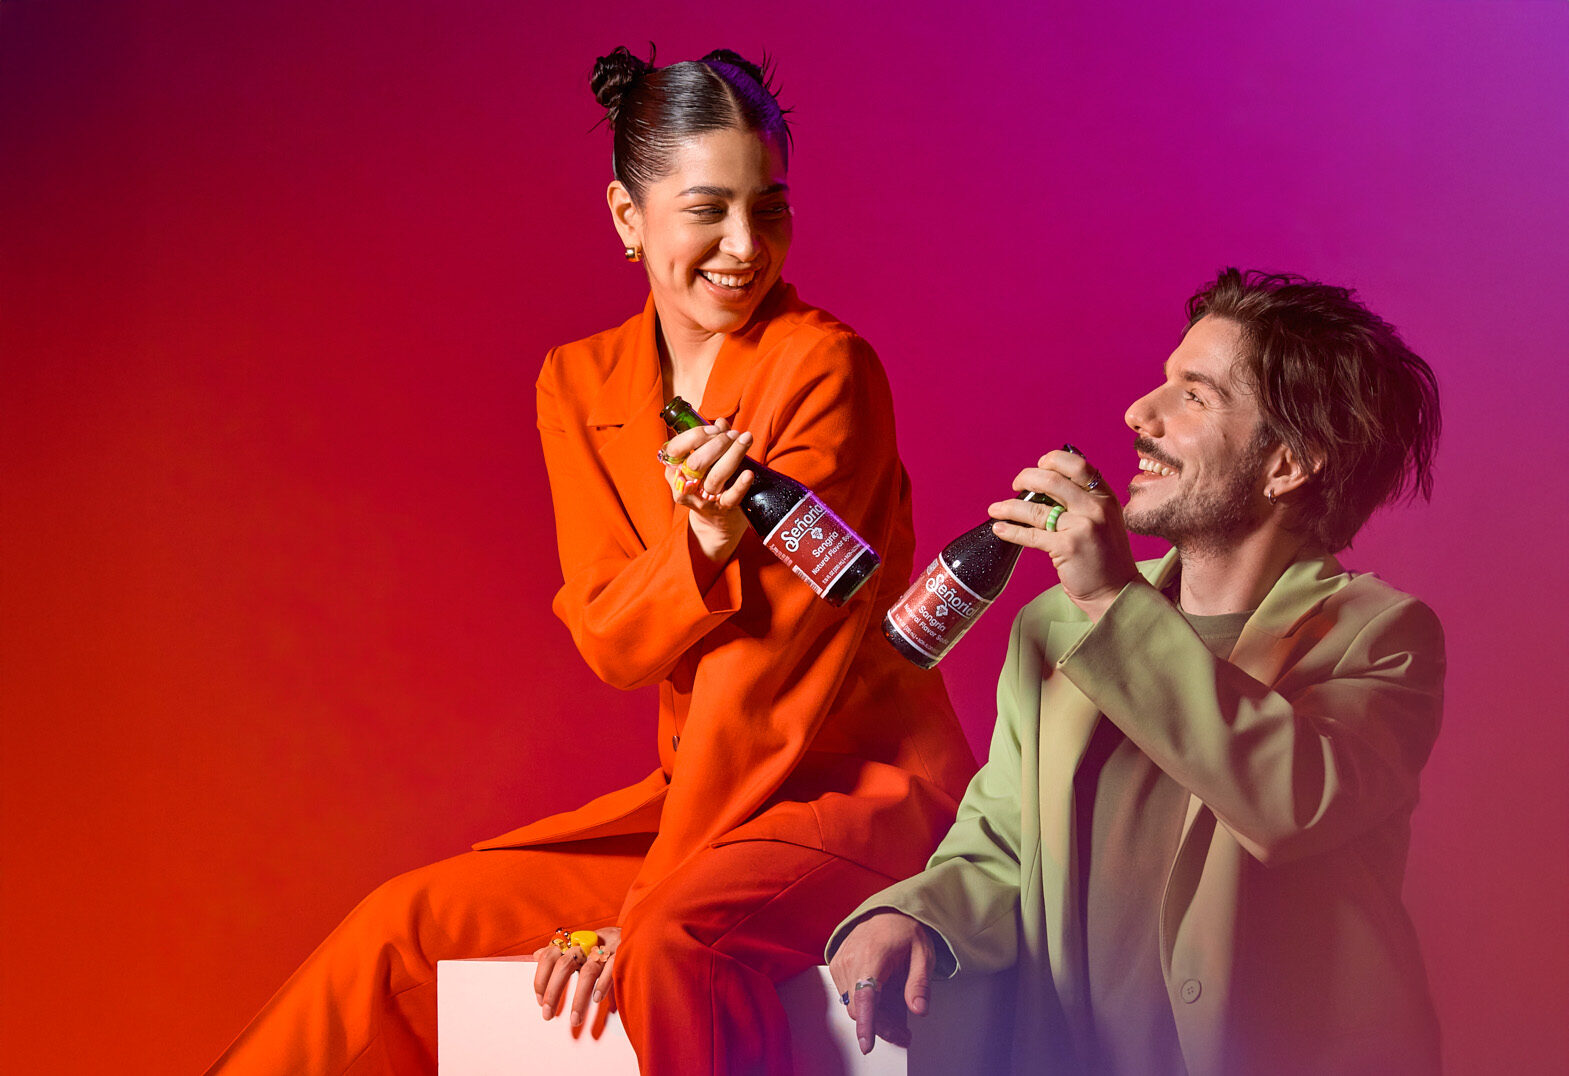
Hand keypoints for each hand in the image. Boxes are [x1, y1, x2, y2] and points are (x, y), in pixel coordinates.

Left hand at [533, 925, 619, 1030]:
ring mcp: (607, 948)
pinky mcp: (624, 953)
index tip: (539, 1001)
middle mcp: (589, 942)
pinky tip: (597, 999)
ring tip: (575, 1020)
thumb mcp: (584, 944)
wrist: (640, 929)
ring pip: (588, 972)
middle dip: (554, 992)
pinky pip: (611, 969)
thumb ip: (561, 952)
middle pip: (565, 965)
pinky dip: (603, 984)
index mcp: (576, 940)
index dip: (541, 978)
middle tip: (547, 1015)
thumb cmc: (607, 944)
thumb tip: (536, 955)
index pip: (550, 955)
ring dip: (578, 999)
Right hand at [660, 417, 756, 564]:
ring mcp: (703, 499)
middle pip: (696, 461)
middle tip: (735, 434)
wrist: (716, 522)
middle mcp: (685, 486)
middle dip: (717, 443)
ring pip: (716, 476)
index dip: (695, 435)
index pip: (676, 448)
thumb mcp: (705, 463)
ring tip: (745, 440)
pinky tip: (749, 473)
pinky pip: (731, 496)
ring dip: (733, 455)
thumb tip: (721, 422)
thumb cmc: (708, 484)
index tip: (714, 428)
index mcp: (674, 471)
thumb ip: (711, 442)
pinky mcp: (721, 509)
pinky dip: (741, 484)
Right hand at [828, 911, 934, 1054]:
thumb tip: (918, 1009)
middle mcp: (851, 960)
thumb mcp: (923, 954)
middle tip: (904, 1033)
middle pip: (860, 1008)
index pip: (866, 995)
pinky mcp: (837, 967)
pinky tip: (883, 999)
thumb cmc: (905, 931)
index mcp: (873, 955)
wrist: (887, 912)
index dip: (866, 1023)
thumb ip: (920, 983)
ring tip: (898, 1013)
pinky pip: (849, 996)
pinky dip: (865, 1004)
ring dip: (874, 1016)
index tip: (866, 1044)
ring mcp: (840, 964)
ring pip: (854, 1006)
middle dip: (881, 1026)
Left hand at [987, 448, 1138, 619]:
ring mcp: (1082, 527)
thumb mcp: (1105, 519)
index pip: (1078, 465)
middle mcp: (1095, 508)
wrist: (1117, 590)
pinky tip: (1000, 529)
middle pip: (1052, 480)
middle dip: (1026, 478)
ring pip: (1036, 508)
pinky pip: (1030, 534)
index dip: (1053, 460)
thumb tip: (1047, 480)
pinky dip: (1011, 530)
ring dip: (1009, 506)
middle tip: (1016, 485)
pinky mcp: (1067, 547)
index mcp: (1105, 497)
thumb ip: (1084, 500)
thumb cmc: (1105, 556)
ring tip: (995, 509)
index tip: (1038, 465)